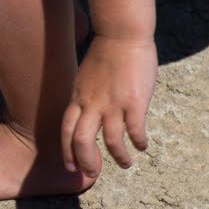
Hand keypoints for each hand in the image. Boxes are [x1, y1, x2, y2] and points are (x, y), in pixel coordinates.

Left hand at [61, 35, 157, 177]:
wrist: (122, 34)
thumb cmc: (107, 54)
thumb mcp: (85, 77)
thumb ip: (85, 97)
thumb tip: (89, 115)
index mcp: (78, 97)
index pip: (66, 129)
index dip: (66, 150)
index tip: (71, 166)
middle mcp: (91, 103)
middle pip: (81, 141)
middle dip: (86, 161)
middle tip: (93, 174)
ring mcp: (113, 103)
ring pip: (111, 141)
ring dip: (118, 157)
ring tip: (125, 164)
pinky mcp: (134, 102)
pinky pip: (135, 131)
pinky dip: (138, 142)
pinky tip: (142, 146)